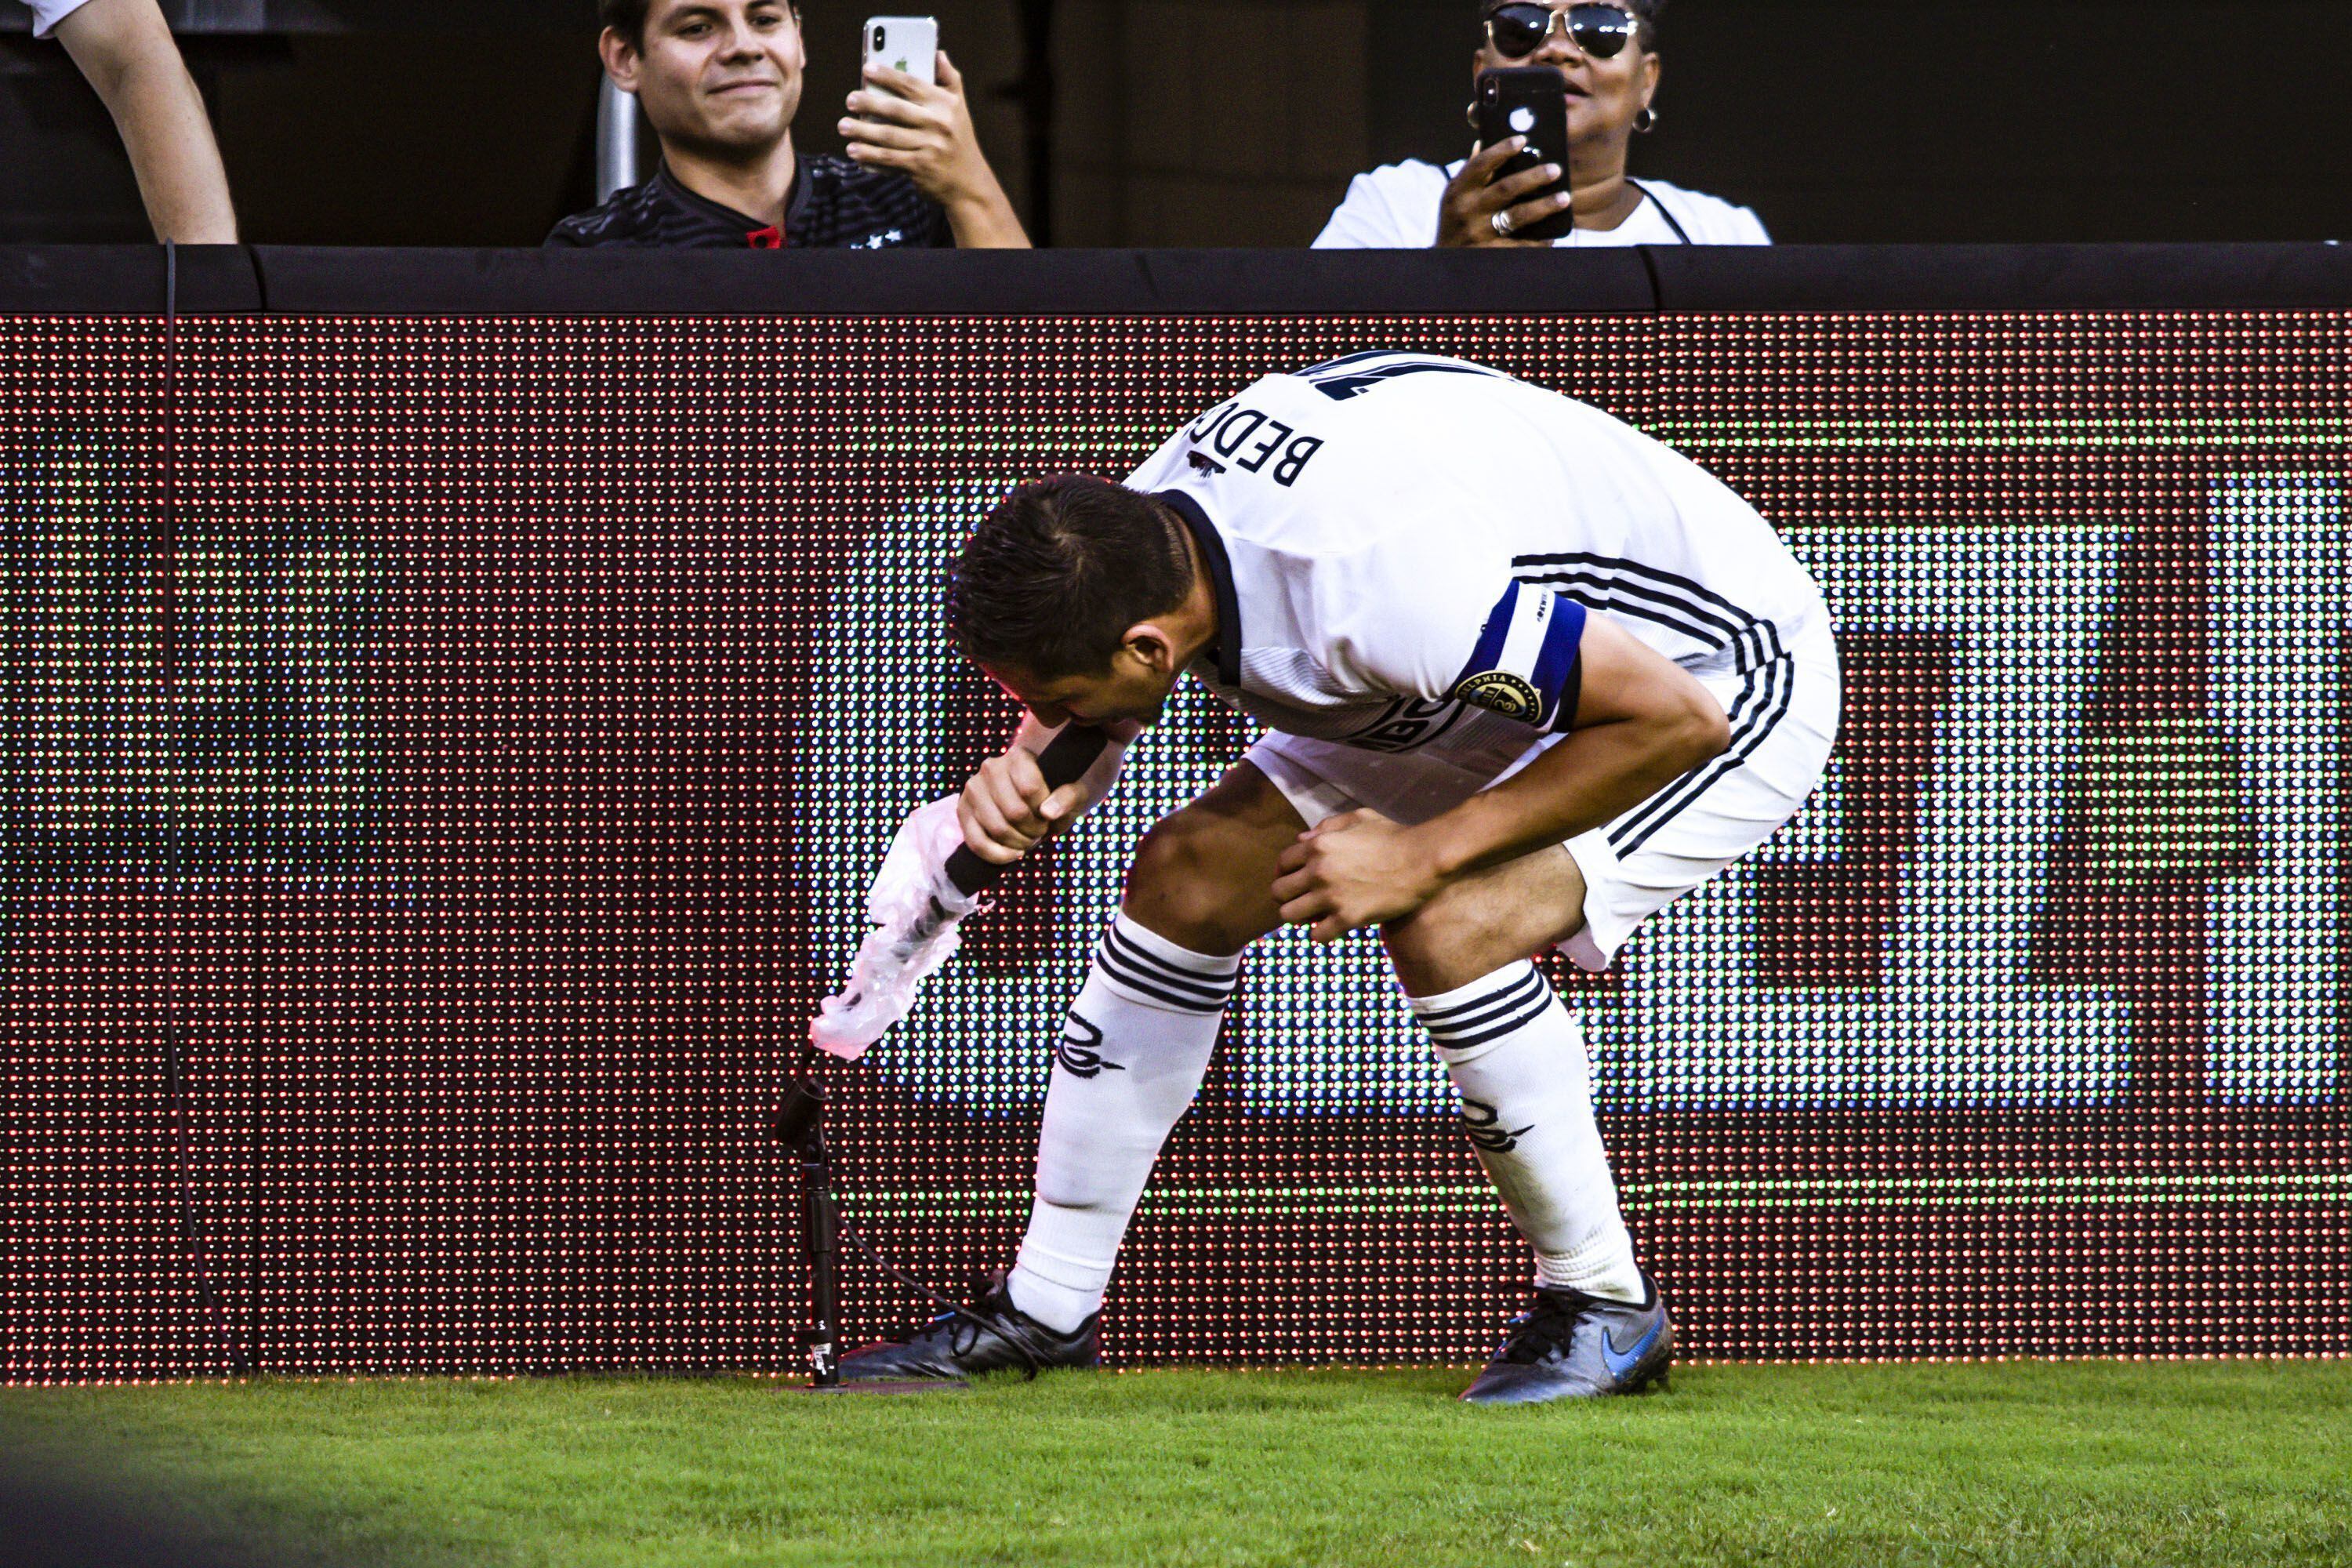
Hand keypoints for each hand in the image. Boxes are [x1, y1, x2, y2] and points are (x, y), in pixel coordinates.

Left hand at [841, 52, 999, 210]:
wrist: (968, 181)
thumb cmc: (958, 138)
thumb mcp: (959, 107)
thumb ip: (949, 79)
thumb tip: (938, 53)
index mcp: (945, 104)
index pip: (913, 84)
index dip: (888, 75)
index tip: (867, 69)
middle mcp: (938, 124)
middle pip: (896, 110)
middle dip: (869, 104)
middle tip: (850, 99)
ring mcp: (929, 147)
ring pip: (889, 136)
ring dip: (862, 131)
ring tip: (843, 126)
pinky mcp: (920, 168)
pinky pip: (889, 159)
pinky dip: (869, 155)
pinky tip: (853, 150)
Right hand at [957, 745, 1090, 865]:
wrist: (1029, 797)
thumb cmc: (1055, 794)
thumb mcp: (1074, 792)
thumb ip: (1069, 797)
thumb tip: (1048, 812)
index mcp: (1018, 756)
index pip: (1030, 789)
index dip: (1044, 811)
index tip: (1050, 815)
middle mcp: (990, 767)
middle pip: (1014, 812)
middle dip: (1033, 831)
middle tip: (1040, 832)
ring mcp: (973, 788)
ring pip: (997, 828)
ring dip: (1018, 843)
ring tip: (1028, 840)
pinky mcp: (962, 810)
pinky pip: (976, 842)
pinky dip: (997, 855)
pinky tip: (1013, 855)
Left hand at [1272, 810, 1447, 942]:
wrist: (1422, 860)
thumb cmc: (1393, 836)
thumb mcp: (1358, 819)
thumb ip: (1327, 827)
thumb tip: (1301, 839)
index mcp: (1317, 845)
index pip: (1282, 863)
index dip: (1285, 873)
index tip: (1293, 881)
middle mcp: (1317, 871)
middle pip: (1278, 892)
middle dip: (1287, 897)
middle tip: (1302, 900)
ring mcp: (1330, 896)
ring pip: (1289, 916)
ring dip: (1300, 917)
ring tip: (1314, 916)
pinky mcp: (1347, 918)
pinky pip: (1318, 935)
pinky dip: (1322, 934)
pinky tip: (1332, 928)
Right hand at [1435, 138, 1570, 247]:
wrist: (1445, 264)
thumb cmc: (1454, 223)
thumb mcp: (1455, 197)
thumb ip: (1470, 173)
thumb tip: (1481, 143)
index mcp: (1459, 191)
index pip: (1480, 164)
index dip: (1501, 150)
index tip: (1522, 140)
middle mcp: (1468, 210)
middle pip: (1506, 188)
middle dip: (1533, 177)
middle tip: (1556, 170)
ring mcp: (1479, 233)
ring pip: (1517, 216)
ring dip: (1543, 206)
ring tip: (1564, 198)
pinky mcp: (1490, 252)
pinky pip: (1519, 245)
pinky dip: (1537, 241)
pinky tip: (1552, 237)